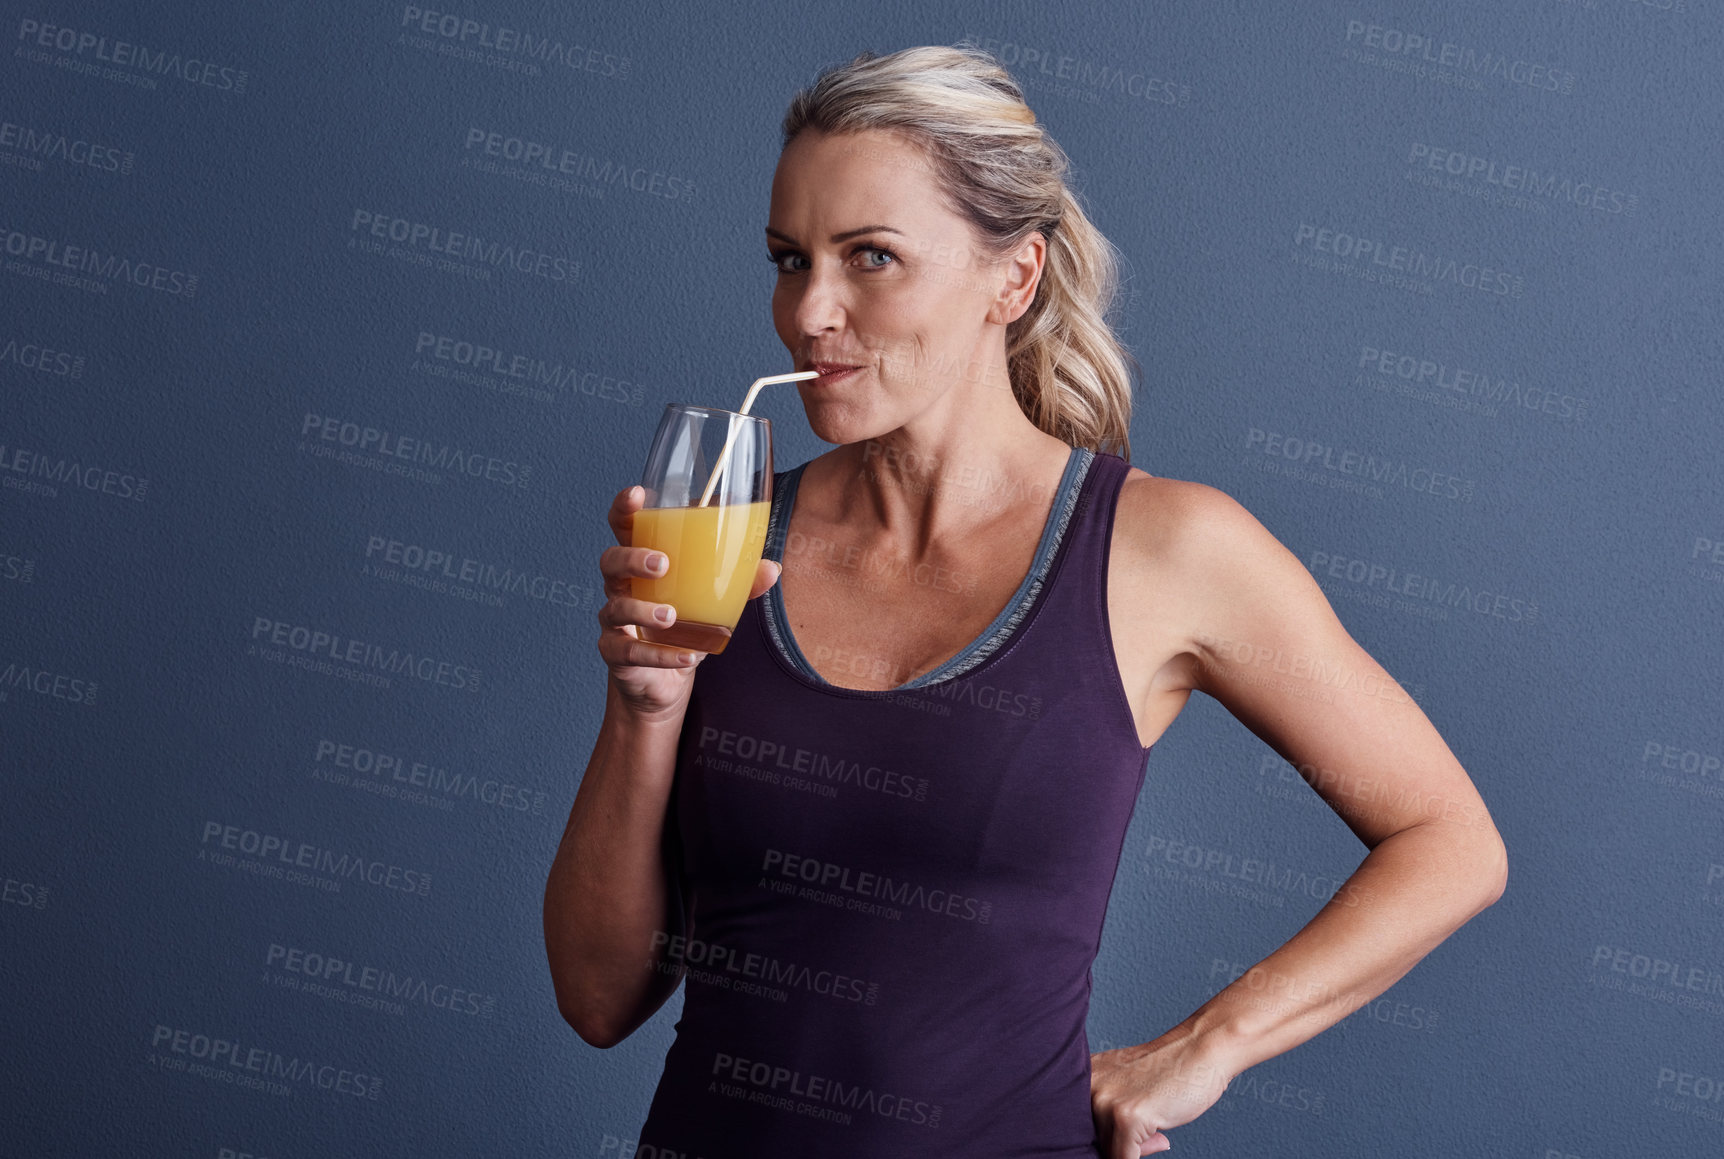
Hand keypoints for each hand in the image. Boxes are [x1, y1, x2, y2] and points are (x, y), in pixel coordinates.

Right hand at [597, 484, 781, 719]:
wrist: (663, 680)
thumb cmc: (684, 626)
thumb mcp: (713, 600)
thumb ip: (739, 582)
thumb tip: (771, 568)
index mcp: (642, 562)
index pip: (625, 528)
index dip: (625, 509)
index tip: (637, 494)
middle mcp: (622, 587)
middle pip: (611, 561)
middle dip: (633, 558)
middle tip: (662, 563)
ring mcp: (615, 621)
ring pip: (615, 608)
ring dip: (643, 609)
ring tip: (671, 616)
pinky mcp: (617, 654)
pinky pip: (630, 653)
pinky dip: (659, 655)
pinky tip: (687, 655)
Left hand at [1090, 1029, 1235, 1156]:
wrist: (1202, 1048)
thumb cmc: (1170, 1069)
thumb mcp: (1127, 1087)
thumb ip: (1111, 1116)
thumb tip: (1113, 1155)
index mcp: (1083, 1075)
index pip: (1080, 1125)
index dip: (1104, 1135)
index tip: (1122, 1132)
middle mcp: (1087, 1085)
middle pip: (1091, 1139)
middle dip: (1117, 1143)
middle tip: (1147, 1133)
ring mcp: (1105, 1100)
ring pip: (1107, 1151)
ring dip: (1131, 1149)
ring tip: (1155, 1129)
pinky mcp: (1127, 1117)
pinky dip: (1138, 1157)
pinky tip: (1159, 1138)